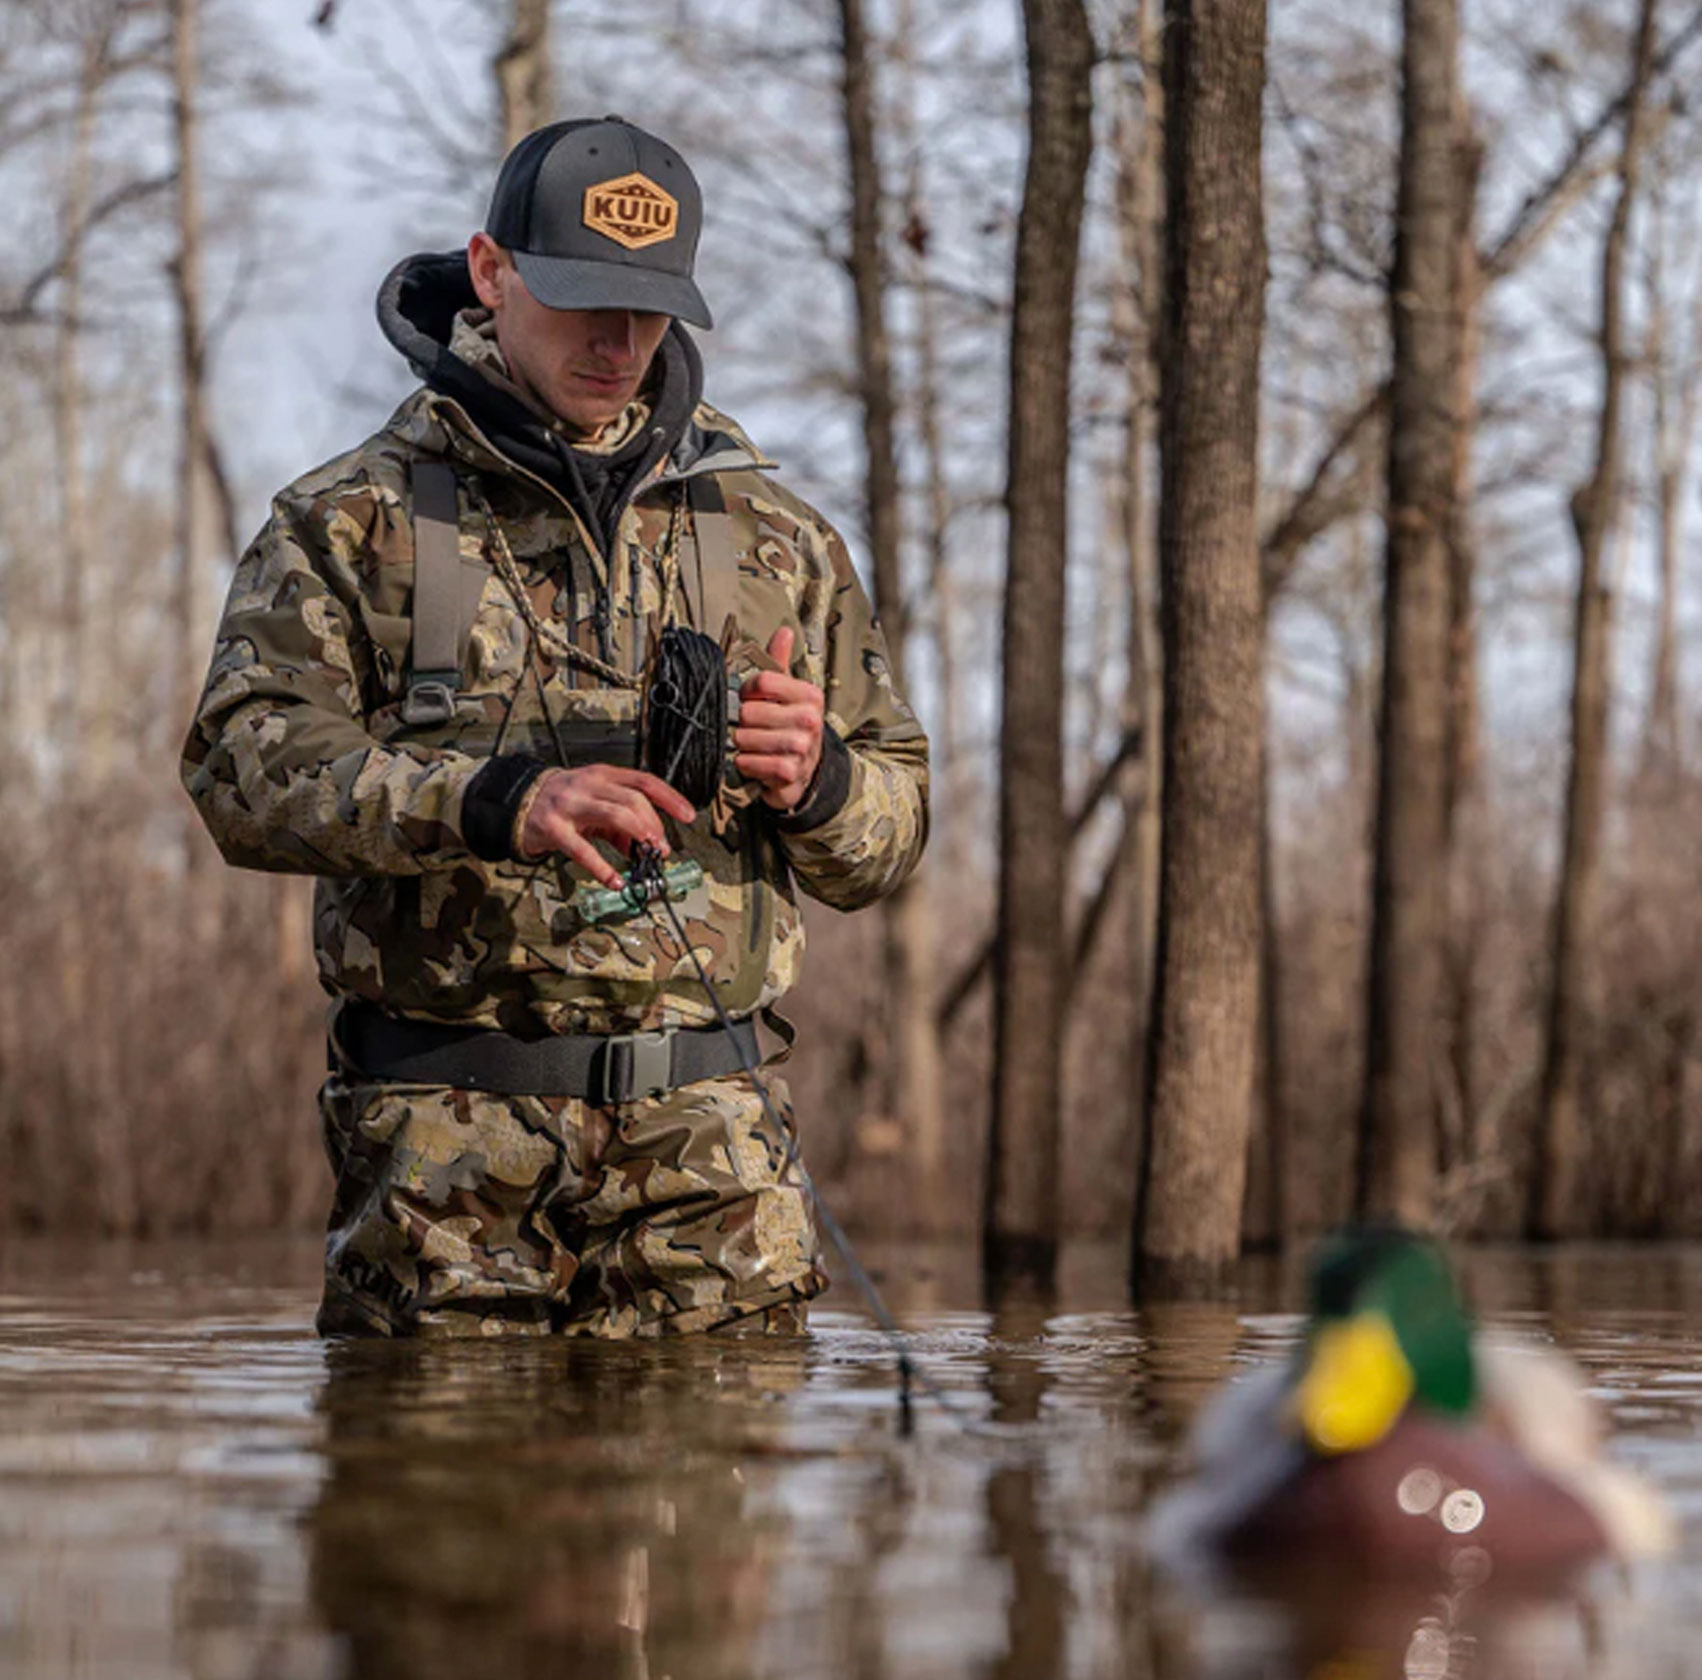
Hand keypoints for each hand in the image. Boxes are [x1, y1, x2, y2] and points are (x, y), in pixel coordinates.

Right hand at [518, 764, 695, 885]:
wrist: (519, 802)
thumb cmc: (565, 801)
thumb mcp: (596, 803)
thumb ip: (622, 823)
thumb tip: (648, 846)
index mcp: (603, 775)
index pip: (645, 781)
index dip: (670, 798)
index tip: (689, 815)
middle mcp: (589, 785)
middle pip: (634, 799)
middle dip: (653, 825)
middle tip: (661, 847)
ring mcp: (571, 805)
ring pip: (615, 815)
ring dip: (637, 836)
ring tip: (646, 856)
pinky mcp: (554, 829)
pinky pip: (583, 851)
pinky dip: (603, 869)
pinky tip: (615, 881)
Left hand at [735, 627, 824, 810]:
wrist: (808, 769)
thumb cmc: (790, 725)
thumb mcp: (788, 693)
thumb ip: (780, 662)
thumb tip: (784, 631)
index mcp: (809, 695)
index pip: (762, 681)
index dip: (747, 691)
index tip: (751, 699)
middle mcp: (809, 720)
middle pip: (748, 712)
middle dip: (743, 722)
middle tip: (754, 728)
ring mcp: (801, 748)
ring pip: (744, 738)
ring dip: (742, 745)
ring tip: (755, 746)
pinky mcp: (790, 774)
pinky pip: (748, 762)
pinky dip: (745, 764)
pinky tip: (756, 762)